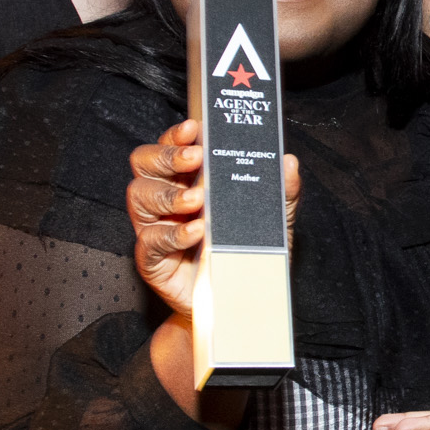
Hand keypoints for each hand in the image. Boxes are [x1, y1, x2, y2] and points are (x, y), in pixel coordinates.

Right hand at [128, 121, 297, 316]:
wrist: (237, 301)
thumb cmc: (247, 252)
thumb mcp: (274, 220)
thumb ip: (283, 191)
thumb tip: (288, 162)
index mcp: (188, 179)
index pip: (171, 146)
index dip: (177, 134)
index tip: (194, 128)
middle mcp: (166, 199)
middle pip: (145, 163)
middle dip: (167, 155)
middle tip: (196, 158)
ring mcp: (156, 228)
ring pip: (140, 196)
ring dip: (168, 194)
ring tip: (197, 199)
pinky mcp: (153, 261)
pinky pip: (149, 242)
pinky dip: (171, 234)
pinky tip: (195, 231)